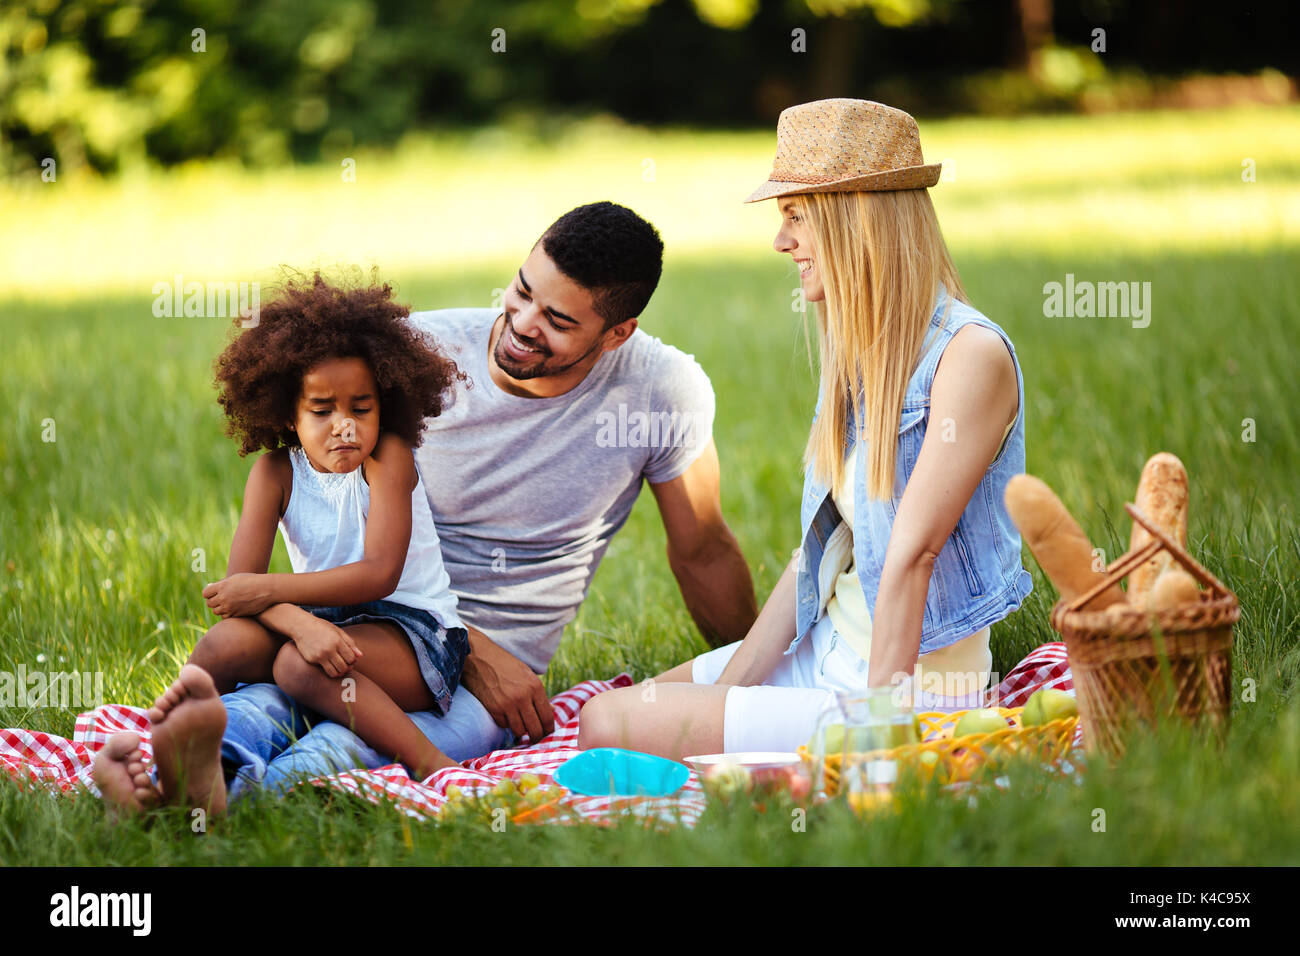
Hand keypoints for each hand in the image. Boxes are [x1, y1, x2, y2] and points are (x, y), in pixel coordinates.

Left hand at [203, 572, 276, 617]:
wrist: (267, 589)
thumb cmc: (252, 581)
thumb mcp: (235, 579)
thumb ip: (222, 584)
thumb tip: (209, 588)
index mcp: (222, 586)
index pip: (205, 593)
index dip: (209, 593)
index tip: (214, 593)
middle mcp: (224, 597)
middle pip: (209, 603)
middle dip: (214, 601)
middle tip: (222, 598)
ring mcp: (229, 607)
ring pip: (216, 611)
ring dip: (220, 608)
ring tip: (228, 603)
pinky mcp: (236, 614)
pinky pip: (224, 617)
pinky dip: (227, 613)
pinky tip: (233, 608)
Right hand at [292, 616, 363, 678]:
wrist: (302, 626)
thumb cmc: (322, 627)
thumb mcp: (338, 631)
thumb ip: (350, 643)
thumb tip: (360, 655)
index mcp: (337, 641)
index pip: (351, 658)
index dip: (353, 660)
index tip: (350, 658)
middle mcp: (329, 649)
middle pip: (344, 667)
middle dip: (347, 668)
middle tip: (345, 664)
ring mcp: (320, 656)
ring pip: (335, 673)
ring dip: (339, 672)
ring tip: (338, 667)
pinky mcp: (312, 660)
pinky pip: (324, 670)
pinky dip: (329, 670)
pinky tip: (329, 664)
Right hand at [460, 627, 553, 742]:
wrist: (478, 656)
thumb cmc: (504, 664)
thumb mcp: (526, 674)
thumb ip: (538, 694)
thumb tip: (551, 711)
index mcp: (535, 687)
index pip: (548, 717)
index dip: (549, 730)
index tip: (547, 734)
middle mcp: (523, 697)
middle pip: (535, 729)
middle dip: (536, 737)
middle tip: (535, 738)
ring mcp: (507, 704)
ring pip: (519, 731)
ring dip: (520, 730)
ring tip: (519, 725)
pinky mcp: (493, 709)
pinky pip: (503, 725)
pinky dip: (505, 723)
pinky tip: (504, 714)